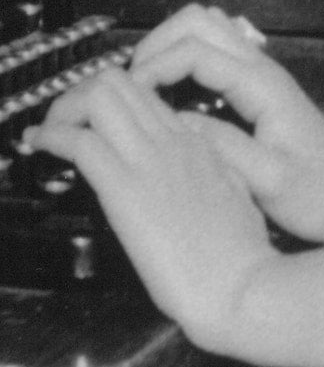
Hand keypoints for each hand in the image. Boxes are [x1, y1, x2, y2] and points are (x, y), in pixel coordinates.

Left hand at [27, 69, 276, 350]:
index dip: (111, 100)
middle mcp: (173, 141)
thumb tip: (195, 168)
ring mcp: (151, 161)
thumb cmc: (241, 254)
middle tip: (62, 122)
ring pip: (98, 97)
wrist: (242, 283)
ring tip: (49, 132)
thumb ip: (212, 172)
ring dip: (63, 108)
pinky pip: (80, 142)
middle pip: (118, 82)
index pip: (146, 94)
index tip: (92, 121)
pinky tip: (39, 144)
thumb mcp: (237, 196)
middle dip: (79, 94)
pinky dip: (51, 136)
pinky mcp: (126, 189)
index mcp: (199, 144)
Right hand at [124, 4, 323, 243]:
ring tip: (145, 87)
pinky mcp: (257, 88)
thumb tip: (176, 123)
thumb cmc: (319, 196)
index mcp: (263, 86)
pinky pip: (213, 51)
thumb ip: (224, 149)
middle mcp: (263, 70)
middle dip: (157, 43)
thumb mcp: (270, 181)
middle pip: (199, 20)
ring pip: (206, 28)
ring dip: (170, 45)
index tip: (131, 98)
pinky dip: (183, 58)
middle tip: (131, 86)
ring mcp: (261, 75)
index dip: (156, 66)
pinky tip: (170, 95)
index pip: (196, 50)